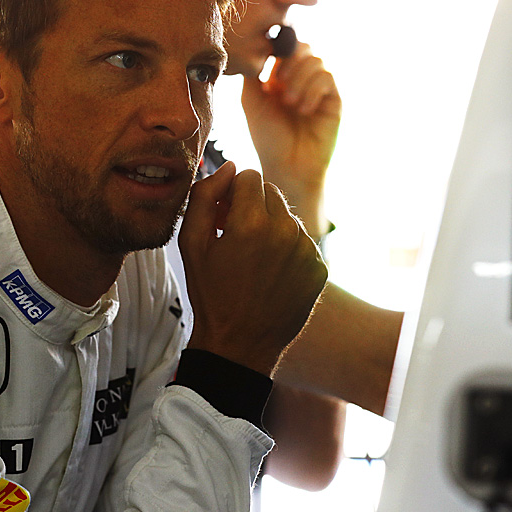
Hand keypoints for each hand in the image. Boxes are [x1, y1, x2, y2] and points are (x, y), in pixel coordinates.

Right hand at [179, 162, 327, 376]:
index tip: (222, 214)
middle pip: (270, 192)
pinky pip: (302, 242)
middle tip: (233, 235)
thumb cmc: (210, 294)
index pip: (249, 176)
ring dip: (269, 226)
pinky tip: (269, 273)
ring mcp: (307, 251)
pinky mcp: (320, 268)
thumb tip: (228, 168)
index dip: (231, 191)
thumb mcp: (191, 245)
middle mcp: (286, 232)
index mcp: (252, 223)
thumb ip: (204, 197)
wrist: (240, 343)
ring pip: (287, 216)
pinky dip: (286, 249)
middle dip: (251, 205)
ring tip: (251, 258)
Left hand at [241, 42, 340, 233]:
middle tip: (279, 83)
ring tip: (290, 103)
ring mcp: (319, 88)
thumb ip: (252, 74)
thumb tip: (255, 46)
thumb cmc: (267, 137)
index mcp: (279, 77)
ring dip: (300, 79)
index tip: (268, 62)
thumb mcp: (251, 101)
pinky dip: (312, 90)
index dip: (277, 47)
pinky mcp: (333, 99)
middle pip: (303, 47)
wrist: (288, 165)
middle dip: (290, 60)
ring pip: (316, 60)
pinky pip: (327, 78)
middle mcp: (301, 79)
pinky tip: (303, 110)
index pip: (284, 47)